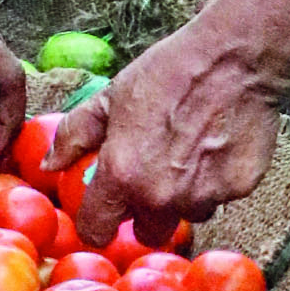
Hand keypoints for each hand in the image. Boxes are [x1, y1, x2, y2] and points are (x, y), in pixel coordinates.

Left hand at [41, 20, 286, 246]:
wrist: (234, 58)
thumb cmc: (167, 73)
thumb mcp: (108, 99)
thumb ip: (73, 136)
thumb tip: (49, 165)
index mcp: (122, 176)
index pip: (96, 232)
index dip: (98, 223)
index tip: (105, 212)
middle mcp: (162, 196)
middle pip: (148, 232)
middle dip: (146, 214)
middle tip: (151, 179)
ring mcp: (204, 195)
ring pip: (188, 214)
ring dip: (184, 197)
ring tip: (187, 156)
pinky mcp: (240, 189)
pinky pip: (220, 197)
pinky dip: (216, 180)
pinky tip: (215, 147)